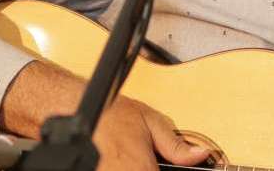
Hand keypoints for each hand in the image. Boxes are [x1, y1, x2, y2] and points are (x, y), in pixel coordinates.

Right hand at [1, 62, 211, 170]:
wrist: (74, 108)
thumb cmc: (112, 114)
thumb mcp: (152, 122)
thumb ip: (177, 146)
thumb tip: (200, 156)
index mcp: (142, 170)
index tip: (160, 166)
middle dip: (147, 168)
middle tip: (143, 160)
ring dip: (132, 168)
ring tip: (130, 159)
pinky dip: (118, 168)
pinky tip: (118, 160)